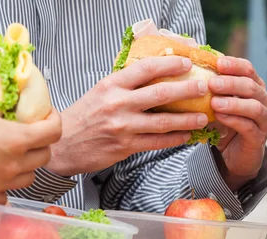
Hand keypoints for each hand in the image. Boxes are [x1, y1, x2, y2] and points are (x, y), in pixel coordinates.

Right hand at [0, 66, 61, 203]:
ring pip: (30, 177)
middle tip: (32, 133)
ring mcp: (1, 182)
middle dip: (42, 144)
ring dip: (28, 166)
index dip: (54, 121)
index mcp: (14, 139)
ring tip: (16, 155)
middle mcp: (13, 164)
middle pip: (45, 156)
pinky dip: (7, 187)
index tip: (48, 115)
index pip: (53, 132)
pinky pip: (7, 195)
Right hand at [47, 56, 209, 175]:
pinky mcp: (125, 146)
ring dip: (186, 120)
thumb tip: (156, 74)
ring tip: (202, 117)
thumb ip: (126, 85)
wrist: (62, 144)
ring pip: (162, 122)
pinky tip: (186, 136)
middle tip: (204, 88)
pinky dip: (174, 139)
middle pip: (159, 94)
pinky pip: (157, 142)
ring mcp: (122, 126)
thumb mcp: (100, 92)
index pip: (145, 69)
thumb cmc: (84, 116)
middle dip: (186, 90)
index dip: (169, 64)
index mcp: (111, 85)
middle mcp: (117, 104)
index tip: (186, 63)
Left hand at [208, 57, 266, 190]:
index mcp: (255, 88)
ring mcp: (265, 120)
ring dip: (233, 103)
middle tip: (211, 83)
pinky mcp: (259, 138)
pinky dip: (233, 120)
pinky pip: (249, 127)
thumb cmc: (225, 125)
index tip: (217, 63)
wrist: (233, 155)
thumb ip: (211, 88)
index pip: (249, 70)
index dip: (234, 65)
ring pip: (254, 107)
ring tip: (214, 102)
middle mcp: (265, 101)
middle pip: (252, 87)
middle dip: (231, 83)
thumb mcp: (217, 103)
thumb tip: (190, 66)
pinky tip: (219, 117)